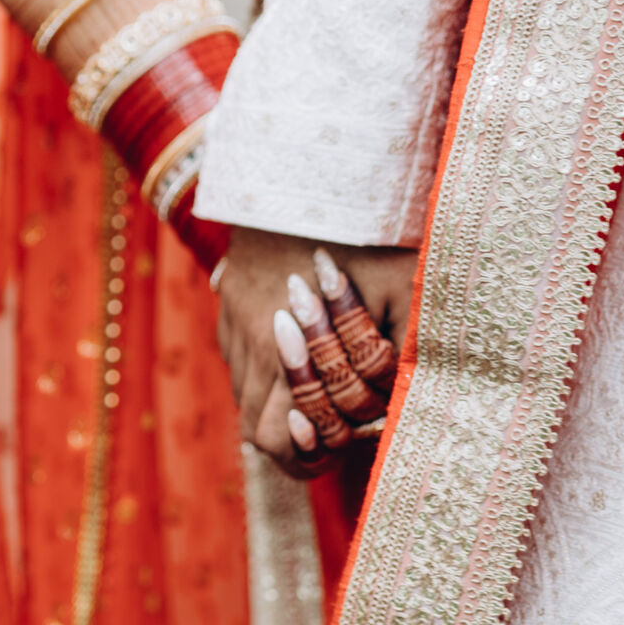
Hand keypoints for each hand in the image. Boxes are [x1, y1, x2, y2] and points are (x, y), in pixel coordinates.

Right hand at [215, 226, 415, 475]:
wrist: (309, 168)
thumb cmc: (362, 231)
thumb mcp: (397, 295)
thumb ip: (391, 357)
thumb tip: (395, 408)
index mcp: (285, 352)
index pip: (276, 439)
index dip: (303, 456)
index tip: (332, 444)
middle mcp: (249, 343)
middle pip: (254, 424)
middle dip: (290, 438)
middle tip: (329, 430)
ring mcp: (232, 318)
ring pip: (241, 389)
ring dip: (274, 401)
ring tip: (315, 390)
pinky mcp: (226, 293)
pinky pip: (235, 351)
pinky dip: (260, 366)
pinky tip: (292, 347)